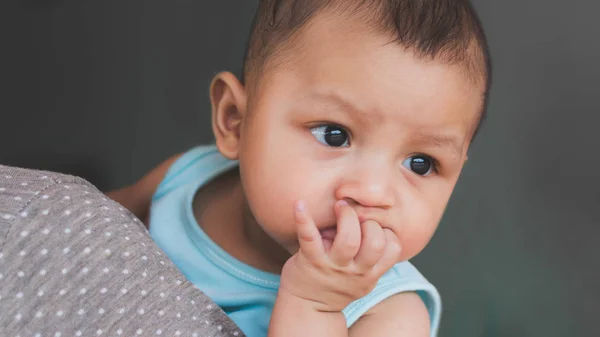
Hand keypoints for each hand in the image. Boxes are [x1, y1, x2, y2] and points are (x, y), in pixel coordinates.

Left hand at [279, 200, 401, 312]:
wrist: (307, 307)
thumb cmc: (336, 283)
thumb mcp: (362, 277)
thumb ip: (371, 256)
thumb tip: (374, 218)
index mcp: (370, 273)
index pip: (392, 248)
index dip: (387, 231)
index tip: (374, 224)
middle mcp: (355, 271)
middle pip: (375, 242)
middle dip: (370, 222)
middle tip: (357, 214)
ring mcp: (332, 266)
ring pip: (349, 240)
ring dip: (347, 216)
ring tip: (340, 205)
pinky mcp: (310, 260)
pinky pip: (308, 237)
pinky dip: (303, 218)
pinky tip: (300, 204)